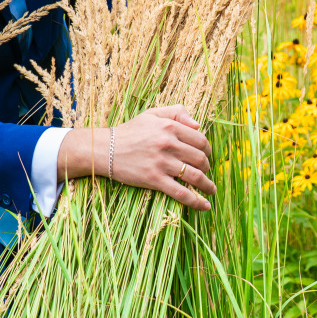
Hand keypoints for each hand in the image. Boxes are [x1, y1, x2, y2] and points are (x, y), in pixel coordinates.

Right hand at [60, 105, 215, 210]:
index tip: (207, 155)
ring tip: (211, 190)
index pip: (200, 139)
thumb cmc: (130, 131)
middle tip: (206, 171)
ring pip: (194, 176)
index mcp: (170, 126)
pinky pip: (181, 192)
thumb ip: (177, 112)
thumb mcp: (152, 114)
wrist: (105, 149)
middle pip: (200, 158)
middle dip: (207, 166)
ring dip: (207, 184)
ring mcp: (162, 162)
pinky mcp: (154, 179)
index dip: (207, 149)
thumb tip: (198, 123)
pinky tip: (204, 205)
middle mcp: (169, 143)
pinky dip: (196, 201)